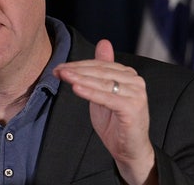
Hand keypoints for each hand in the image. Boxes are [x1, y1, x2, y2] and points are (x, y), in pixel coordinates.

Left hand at [53, 39, 156, 184]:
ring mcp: (136, 94)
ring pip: (103, 83)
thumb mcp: (104, 93)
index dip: (79, 65)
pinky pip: (107, 98)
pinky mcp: (132, 108)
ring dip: (80, 79)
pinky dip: (90, 93)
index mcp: (129, 75)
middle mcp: (136, 82)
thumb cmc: (116, 123)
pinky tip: (76, 89)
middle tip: (58, 70)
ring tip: (63, 76)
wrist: (130, 150)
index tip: (60, 67)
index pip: (100, 65)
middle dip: (77, 70)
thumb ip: (102, 71)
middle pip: (101, 72)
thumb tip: (103, 42)